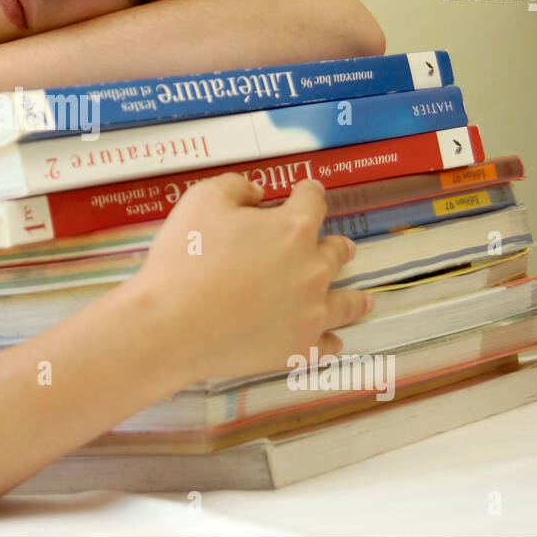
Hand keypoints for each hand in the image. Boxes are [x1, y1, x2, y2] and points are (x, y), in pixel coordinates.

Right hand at [130, 173, 372, 385]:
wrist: (171, 326)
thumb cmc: (184, 259)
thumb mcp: (201, 200)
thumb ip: (235, 187)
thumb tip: (257, 193)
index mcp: (293, 229)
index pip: (312, 202)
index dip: (309, 192)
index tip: (308, 191)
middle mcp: (312, 270)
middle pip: (336, 252)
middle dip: (336, 245)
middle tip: (339, 246)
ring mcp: (309, 314)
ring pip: (346, 304)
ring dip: (356, 299)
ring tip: (365, 301)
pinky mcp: (297, 349)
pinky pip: (327, 346)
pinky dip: (331, 341)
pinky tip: (333, 341)